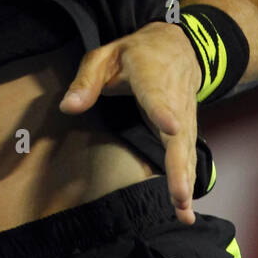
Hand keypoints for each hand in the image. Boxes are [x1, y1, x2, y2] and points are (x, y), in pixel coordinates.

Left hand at [58, 20, 201, 224]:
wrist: (177, 46)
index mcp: (149, 76)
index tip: (171, 127)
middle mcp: (172, 99)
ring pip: (186, 150)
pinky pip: (189, 156)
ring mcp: (183, 116)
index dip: (163, 112)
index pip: (156, 95)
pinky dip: (189, 182)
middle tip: (178, 194)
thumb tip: (68, 107)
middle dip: (178, 165)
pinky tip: (185, 211)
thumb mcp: (105, 56)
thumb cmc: (134, 54)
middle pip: (178, 134)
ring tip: (183, 211)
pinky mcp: (187, 130)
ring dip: (185, 180)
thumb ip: (86, 81)